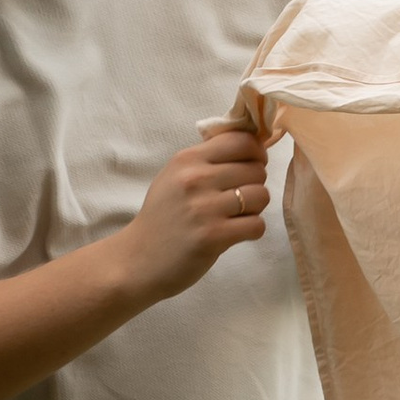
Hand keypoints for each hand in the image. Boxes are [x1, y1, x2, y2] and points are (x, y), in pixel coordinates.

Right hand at [114, 123, 271, 304]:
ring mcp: (205, 208)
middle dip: (255, 184)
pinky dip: (252, 230)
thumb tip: (252, 146)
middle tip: (239, 198)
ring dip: (255, 208)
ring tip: (237, 216)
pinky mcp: (214, 236)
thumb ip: (207, 159)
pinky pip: (257, 225)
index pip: (242, 140)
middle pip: (256, 169)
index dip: (255, 153)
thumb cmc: (162, 217)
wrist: (138, 259)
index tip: (250, 166)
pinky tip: (235, 233)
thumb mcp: (175, 176)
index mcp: (187, 159)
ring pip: (261, 196)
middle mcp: (196, 179)